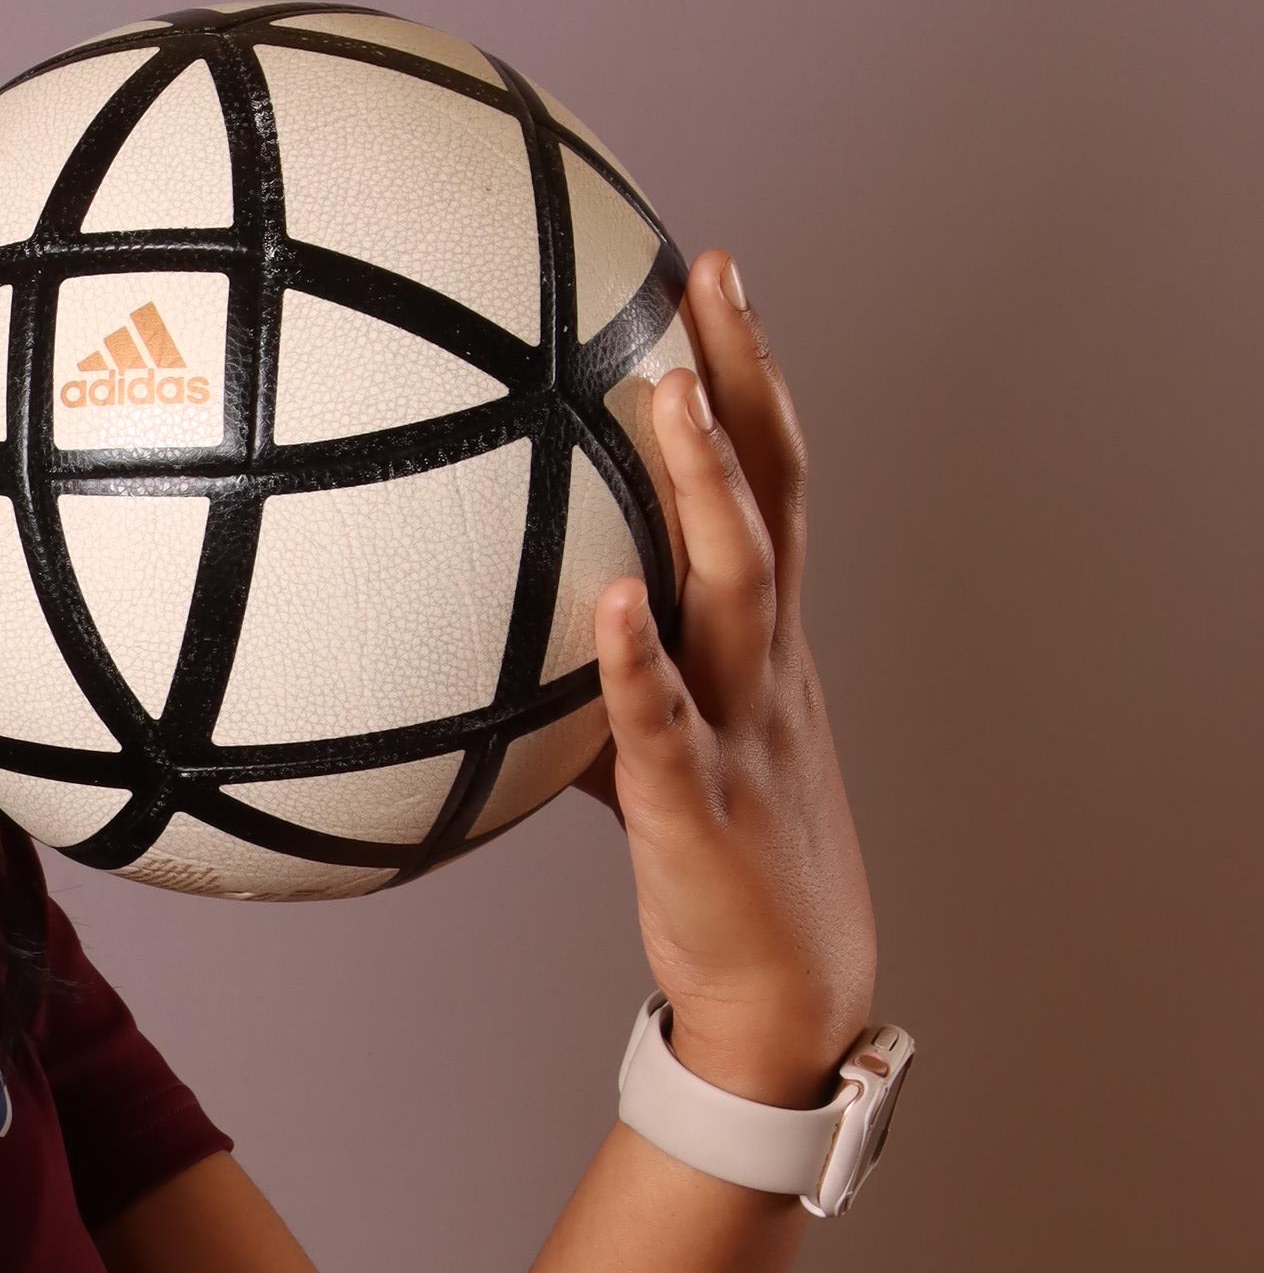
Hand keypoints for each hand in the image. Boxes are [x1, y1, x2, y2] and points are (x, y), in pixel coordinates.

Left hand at [576, 250, 878, 1105]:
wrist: (784, 998)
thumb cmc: (716, 865)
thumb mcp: (663, 744)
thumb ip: (598, 674)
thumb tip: (488, 622)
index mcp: (761, 645)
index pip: (768, 483)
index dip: (750, 378)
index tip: (714, 274)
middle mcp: (766, 666)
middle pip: (772, 497)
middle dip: (747, 383)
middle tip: (712, 278)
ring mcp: (741, 730)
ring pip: (737, 587)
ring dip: (703, 489)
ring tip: (666, 392)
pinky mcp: (699, 810)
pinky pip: (664, 727)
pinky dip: (635, 664)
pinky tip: (605, 603)